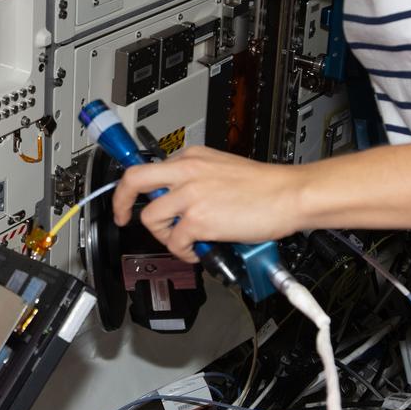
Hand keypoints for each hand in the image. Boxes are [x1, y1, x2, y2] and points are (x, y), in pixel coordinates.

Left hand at [111, 146, 311, 262]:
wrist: (290, 194)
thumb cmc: (266, 186)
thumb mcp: (223, 168)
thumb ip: (197, 179)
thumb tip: (179, 200)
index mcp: (192, 156)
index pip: (150, 168)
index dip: (137, 189)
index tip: (128, 199)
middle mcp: (187, 171)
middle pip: (134, 180)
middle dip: (120, 202)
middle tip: (122, 218)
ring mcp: (191, 194)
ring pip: (151, 218)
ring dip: (164, 235)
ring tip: (184, 241)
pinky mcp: (199, 219)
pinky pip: (175, 242)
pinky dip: (184, 252)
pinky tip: (199, 251)